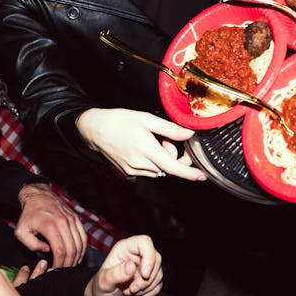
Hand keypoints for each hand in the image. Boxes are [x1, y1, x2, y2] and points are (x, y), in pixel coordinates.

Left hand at [14, 182, 87, 267]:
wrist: (37, 195)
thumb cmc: (28, 214)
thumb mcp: (21, 231)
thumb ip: (31, 245)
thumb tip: (46, 250)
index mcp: (50, 226)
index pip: (60, 251)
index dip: (59, 264)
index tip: (54, 270)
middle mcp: (64, 222)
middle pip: (72, 249)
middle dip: (68, 263)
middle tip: (63, 271)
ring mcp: (71, 219)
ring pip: (80, 243)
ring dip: (76, 257)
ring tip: (70, 265)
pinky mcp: (75, 218)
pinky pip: (83, 236)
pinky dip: (82, 248)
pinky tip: (78, 255)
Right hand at [76, 108, 205, 180]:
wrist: (94, 129)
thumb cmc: (118, 121)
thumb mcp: (146, 119)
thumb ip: (169, 129)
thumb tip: (188, 134)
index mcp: (146, 150)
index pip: (173, 167)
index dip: (190, 173)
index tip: (202, 175)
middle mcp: (140, 164)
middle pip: (168, 168)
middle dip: (174, 156)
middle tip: (165, 139)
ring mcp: (133, 170)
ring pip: (159, 170)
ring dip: (162, 159)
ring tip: (152, 141)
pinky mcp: (128, 172)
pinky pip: (148, 170)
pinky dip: (153, 162)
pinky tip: (144, 148)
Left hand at [84, 235, 162, 295]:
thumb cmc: (101, 287)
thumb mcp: (103, 282)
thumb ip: (115, 274)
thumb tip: (131, 266)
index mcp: (125, 248)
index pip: (144, 242)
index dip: (149, 257)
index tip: (144, 274)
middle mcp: (137, 254)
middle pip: (156, 258)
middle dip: (146, 279)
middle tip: (132, 289)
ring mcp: (145, 266)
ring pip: (159, 273)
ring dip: (146, 288)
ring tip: (130, 291)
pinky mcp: (150, 278)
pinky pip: (158, 285)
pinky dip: (149, 293)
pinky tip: (136, 294)